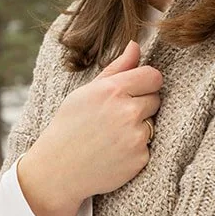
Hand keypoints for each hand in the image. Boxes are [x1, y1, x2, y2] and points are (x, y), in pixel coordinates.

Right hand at [29, 39, 162, 201]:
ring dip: (139, 128)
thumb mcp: (87, 92)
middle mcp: (126, 111)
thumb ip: (116, 68)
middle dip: (141, 105)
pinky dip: (136, 149)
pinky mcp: (140, 158)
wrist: (58, 169)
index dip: (145, 83)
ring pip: (153, 123)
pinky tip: (115, 151)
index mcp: (112, 90)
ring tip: (113, 136)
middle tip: (116, 118)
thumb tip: (137, 45)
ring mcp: (135, 137)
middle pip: (156, 99)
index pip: (153, 76)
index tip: (133, 91)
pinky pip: (149, 146)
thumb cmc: (70, 126)